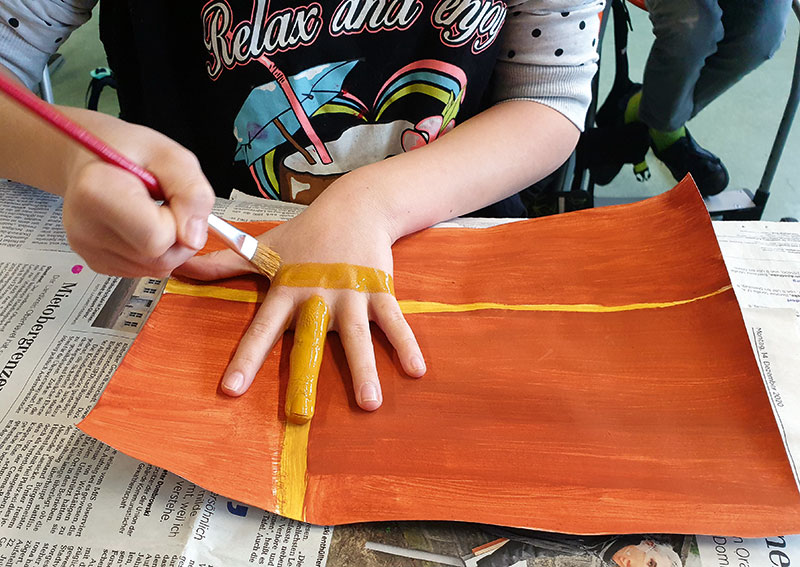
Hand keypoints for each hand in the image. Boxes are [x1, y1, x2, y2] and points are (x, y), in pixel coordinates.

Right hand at [58, 110, 214, 276]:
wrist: (93, 158)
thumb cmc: (128, 151)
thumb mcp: (172, 156)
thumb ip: (192, 192)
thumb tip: (194, 237)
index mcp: (97, 191)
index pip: (157, 238)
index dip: (179, 220)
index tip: (170, 198)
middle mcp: (85, 226)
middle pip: (160, 259)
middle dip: (179, 236)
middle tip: (167, 205)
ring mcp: (89, 249)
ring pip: (156, 268)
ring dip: (169, 244)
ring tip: (152, 211)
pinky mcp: (97, 262)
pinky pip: (145, 269)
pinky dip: (155, 251)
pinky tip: (142, 225)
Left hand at [176, 183, 426, 418]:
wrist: (354, 206)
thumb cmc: (305, 233)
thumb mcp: (264, 248)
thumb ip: (225, 264)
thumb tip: (181, 269)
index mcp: (287, 290)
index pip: (263, 328)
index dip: (247, 358)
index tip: (232, 389)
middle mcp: (318, 296)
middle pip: (311, 340)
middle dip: (307, 376)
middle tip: (302, 414)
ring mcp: (351, 294)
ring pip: (357, 336)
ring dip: (364, 369)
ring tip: (370, 403)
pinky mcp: (379, 290)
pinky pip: (393, 321)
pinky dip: (406, 344)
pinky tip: (417, 371)